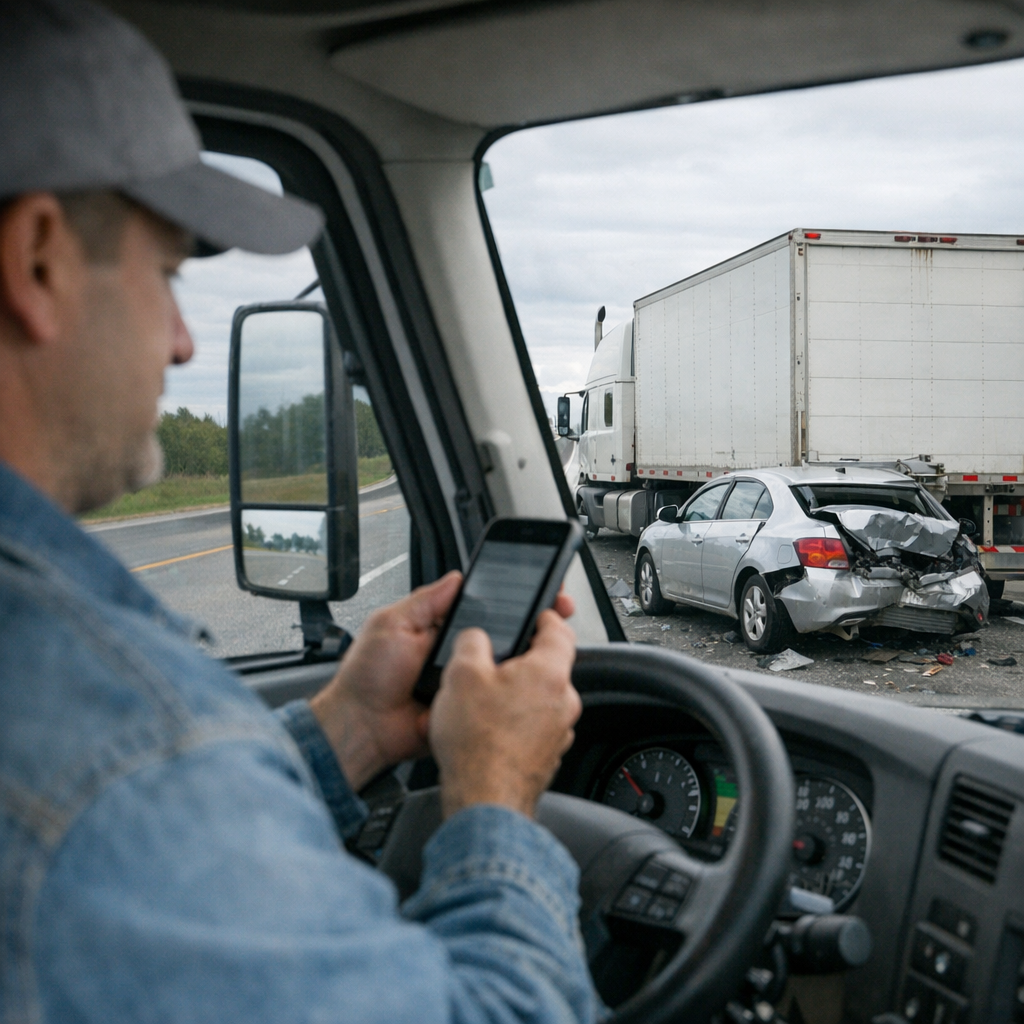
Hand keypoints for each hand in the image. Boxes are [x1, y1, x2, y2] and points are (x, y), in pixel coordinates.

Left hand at [309, 571, 461, 790]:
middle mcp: (444, 656)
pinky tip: (459, 697)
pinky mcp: (458, 708)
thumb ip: (424, 600)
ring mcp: (453, 683)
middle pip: (480, 642)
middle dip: (476, 645)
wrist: (361, 725)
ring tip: (450, 677)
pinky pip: (479, 700)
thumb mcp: (391, 624)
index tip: (482, 614)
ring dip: (475, 672)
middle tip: (453, 652)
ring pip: (484, 671)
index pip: (466, 614)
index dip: (476, 612)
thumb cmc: (366, 676)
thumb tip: (454, 580)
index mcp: (430, 631)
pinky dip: (474, 699)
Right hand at [430, 608, 580, 819]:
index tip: (537, 614)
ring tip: (483, 703)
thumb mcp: (461, 674)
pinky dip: (516, 724)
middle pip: (549, 666)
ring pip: (541, 699)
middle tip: (492, 663)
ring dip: (518, 695)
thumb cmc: (477, 743)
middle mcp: (563, 701)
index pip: (560, 629)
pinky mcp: (548, 756)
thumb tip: (476, 636)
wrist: (483, 800)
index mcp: (549, 672)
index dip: (546, 616)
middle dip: (522, 661)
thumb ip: (472, 641)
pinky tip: (488, 732)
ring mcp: (559, 732)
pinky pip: (534, 728)